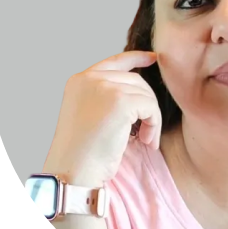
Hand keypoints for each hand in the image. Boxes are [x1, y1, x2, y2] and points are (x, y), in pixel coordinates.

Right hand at [43, 50, 161, 185]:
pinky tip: (147, 142)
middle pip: (136, 80)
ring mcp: (105, 87)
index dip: (136, 57)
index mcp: (80, 80)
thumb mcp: (90, 113)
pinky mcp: (121, 101)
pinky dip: (154, 125)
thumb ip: (107, 95)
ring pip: (146, 95)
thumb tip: (138, 86)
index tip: (153, 58)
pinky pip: (151, 108)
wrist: (73, 171)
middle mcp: (90, 78)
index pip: (115, 61)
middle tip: (147, 131)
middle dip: (147, 104)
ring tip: (145, 140)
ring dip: (152, 119)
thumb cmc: (82, 152)